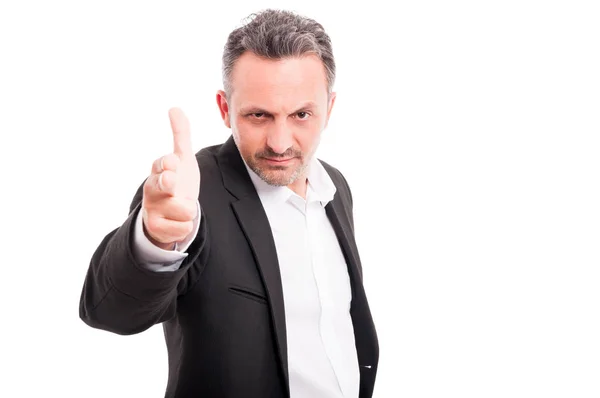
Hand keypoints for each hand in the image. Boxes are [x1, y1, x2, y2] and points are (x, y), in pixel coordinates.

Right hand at [141, 108, 199, 249]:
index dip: (168, 164)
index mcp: (160, 170)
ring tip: (183, 207)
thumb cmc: (176, 181)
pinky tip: (180, 221)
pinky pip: (182, 229)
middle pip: (160, 185)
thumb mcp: (182, 159)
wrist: (168, 212)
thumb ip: (180, 135)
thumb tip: (174, 108)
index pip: (162, 164)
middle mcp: (153, 188)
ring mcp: (153, 208)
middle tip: (171, 182)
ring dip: (188, 210)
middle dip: (166, 183)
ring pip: (181, 210)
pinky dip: (185, 226)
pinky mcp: (157, 228)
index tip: (172, 162)